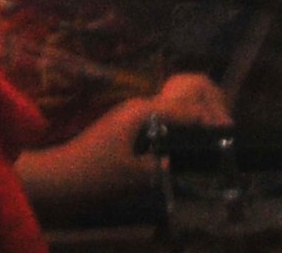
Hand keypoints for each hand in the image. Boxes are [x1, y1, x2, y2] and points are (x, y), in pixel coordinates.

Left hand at [18, 75, 231, 214]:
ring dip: (191, 121)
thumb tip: (184, 161)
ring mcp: (130, 117)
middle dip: (205, 112)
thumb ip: (162, 166)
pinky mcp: (125, 130)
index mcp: (142, 112)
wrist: (53, 180)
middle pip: (181, 101)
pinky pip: (160, 123)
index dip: (208, 118)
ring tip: (211, 137)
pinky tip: (184, 147)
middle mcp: (138, 107)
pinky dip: (177, 130)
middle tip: (225, 130)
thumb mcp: (131, 175)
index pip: (185, 108)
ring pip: (171, 111)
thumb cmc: (91, 176)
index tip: (228, 131)